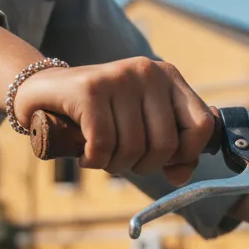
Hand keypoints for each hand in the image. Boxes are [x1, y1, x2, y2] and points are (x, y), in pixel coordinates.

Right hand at [14, 57, 212, 182]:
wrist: (45, 92)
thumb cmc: (102, 116)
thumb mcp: (143, 129)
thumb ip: (173, 153)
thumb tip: (180, 176)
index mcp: (170, 78)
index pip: (202, 126)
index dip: (187, 155)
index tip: (165, 162)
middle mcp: (149, 71)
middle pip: (166, 145)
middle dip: (144, 166)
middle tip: (123, 160)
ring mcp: (120, 77)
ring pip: (134, 149)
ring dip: (116, 166)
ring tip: (102, 155)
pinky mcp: (91, 89)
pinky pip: (104, 145)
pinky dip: (94, 161)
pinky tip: (86, 155)